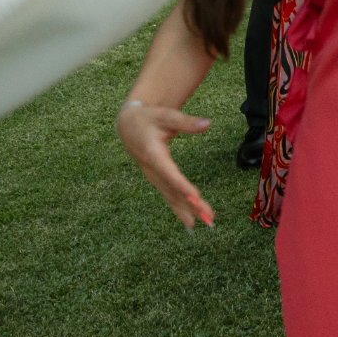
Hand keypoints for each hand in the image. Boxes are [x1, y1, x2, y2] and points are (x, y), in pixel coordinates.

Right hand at [116, 102, 215, 230]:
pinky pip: (169, 195)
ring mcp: (153, 176)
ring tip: (207, 221)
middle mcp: (152, 170)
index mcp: (152, 154)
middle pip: (173, 190)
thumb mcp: (166, 115)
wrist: (128, 125)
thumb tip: (207, 124)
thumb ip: (186, 122)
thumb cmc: (149, 118)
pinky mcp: (157, 179)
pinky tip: (191, 221)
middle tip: (208, 218)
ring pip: (172, 196)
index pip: (169, 173)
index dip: (182, 186)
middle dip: (191, 205)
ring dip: (189, 210)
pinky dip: (180, 208)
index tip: (196, 198)